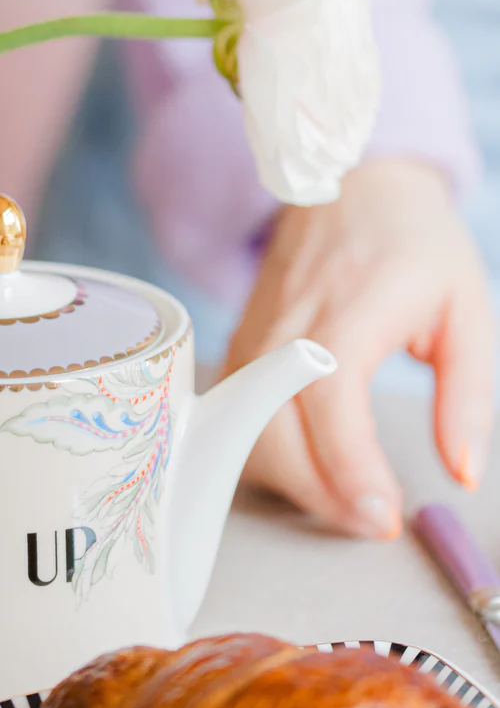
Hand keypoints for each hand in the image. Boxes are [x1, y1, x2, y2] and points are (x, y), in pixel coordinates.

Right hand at [226, 159, 494, 537]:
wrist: (349, 186)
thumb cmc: (413, 245)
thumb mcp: (467, 310)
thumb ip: (469, 395)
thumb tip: (461, 472)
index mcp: (349, 308)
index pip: (330, 400)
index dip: (350, 468)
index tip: (383, 515)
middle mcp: (289, 325)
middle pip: (271, 428)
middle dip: (318, 494)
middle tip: (374, 521)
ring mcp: (256, 337)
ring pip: (243, 431)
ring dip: (290, 482)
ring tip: (348, 499)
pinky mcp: (242, 348)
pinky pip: (238, 418)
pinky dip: (268, 457)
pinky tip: (314, 469)